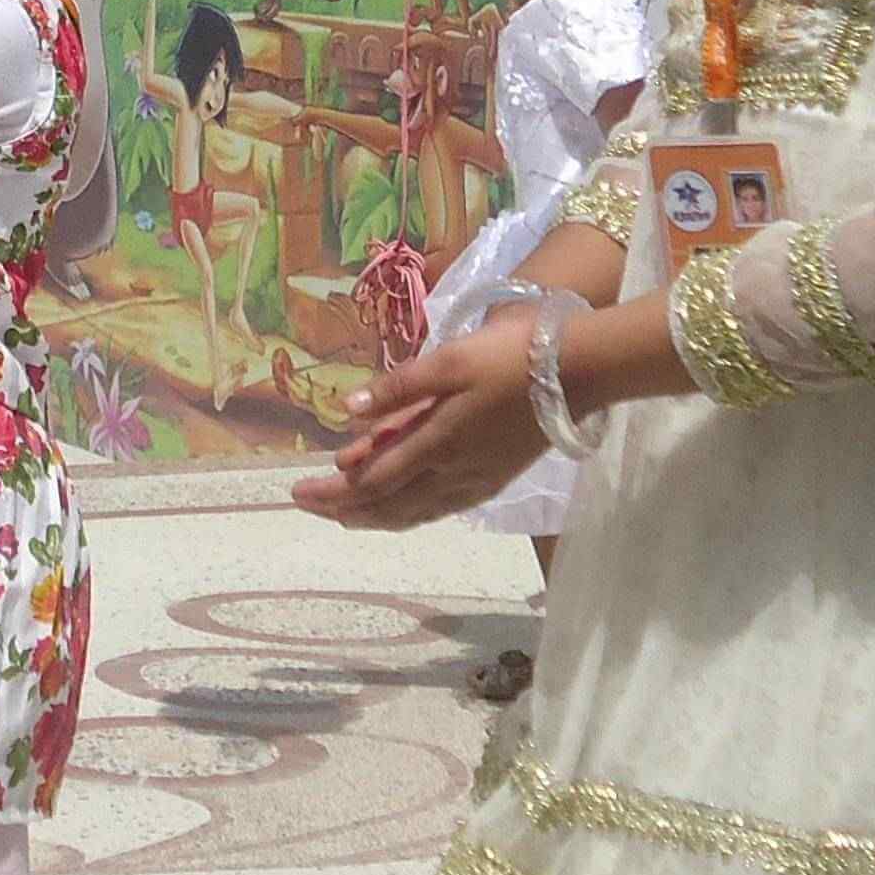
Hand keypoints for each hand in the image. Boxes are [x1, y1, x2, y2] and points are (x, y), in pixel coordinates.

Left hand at [290, 322, 548, 531]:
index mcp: (436, 444)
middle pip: (388, 504)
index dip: (332, 492)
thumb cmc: (507, 358)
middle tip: (307, 507)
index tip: (297, 493)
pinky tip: (404, 509)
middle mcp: (452, 474)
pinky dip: (410, 513)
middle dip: (343, 509)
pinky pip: (440, 507)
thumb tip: (347, 412)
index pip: (371, 481)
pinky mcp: (494, 479)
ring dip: (375, 516)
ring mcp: (476, 482)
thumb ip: (397, 389)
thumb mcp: (447, 361)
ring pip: (415, 512)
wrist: (576, 373)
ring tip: (344, 517)